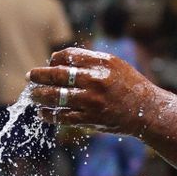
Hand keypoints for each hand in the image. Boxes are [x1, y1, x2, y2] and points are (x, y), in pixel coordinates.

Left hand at [28, 47, 160, 136]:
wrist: (147, 110)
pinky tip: (43, 113)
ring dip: (40, 96)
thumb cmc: (128, 84)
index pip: (68, 56)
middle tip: (29, 76)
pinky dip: (49, 114)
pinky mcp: (90, 119)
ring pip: (56, 97)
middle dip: (39, 76)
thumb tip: (55, 59)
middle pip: (58, 75)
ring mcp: (92, 101)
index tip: (49, 63)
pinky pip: (63, 116)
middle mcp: (96, 80)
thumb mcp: (113, 64)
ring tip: (32, 95)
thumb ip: (88, 60)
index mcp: (102, 63)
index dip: (54, 59)